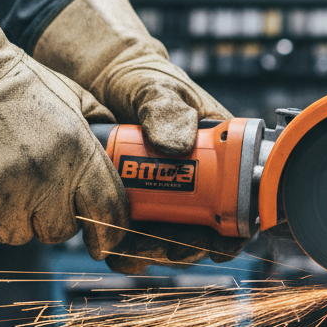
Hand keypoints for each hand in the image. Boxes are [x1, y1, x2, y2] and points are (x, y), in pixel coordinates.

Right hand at [0, 0, 128, 256]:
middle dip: (51, 219)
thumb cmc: (13, 83)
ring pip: (17, 235)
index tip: (104, 244)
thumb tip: (121, 148)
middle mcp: (45, 177)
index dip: (109, 234)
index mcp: (78, 152)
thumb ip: (98, 127)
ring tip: (0, 183)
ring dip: (10, 219)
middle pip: (60, 231)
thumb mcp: (72, 96)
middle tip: (35, 192)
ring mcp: (3, 193)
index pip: (107, 210)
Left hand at [34, 0, 238, 272]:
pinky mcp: (124, 197)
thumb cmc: (136, 75)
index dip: (232, 227)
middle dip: (188, 247)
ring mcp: (157, 189)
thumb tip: (175, 145)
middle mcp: (190, 176)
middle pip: (201, 226)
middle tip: (170, 251)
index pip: (236, 196)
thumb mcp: (155, 87)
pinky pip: (128, 230)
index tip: (218, 244)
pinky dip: (122, 245)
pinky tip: (112, 245)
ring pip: (164, 235)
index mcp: (214, 151)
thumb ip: (164, 109)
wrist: (90, 75)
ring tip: (137, 252)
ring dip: (153, 252)